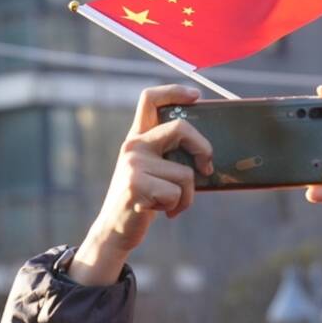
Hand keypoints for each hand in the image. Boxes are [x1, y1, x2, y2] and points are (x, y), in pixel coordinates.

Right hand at [97, 84, 213, 251]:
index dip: (175, 92)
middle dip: (203, 148)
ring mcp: (133, 164)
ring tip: (172, 205)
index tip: (196, 96)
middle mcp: (134, 146)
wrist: (114, 230)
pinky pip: (176, 194)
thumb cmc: (143, 201)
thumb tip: (206, 154)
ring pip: (185, 173)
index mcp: (138, 138)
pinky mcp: (136, 185)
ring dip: (187, 196)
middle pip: (180, 128)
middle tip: (206, 168)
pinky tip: (162, 212)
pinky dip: (177, 207)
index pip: (150, 100)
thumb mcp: (153, 173)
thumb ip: (169, 156)